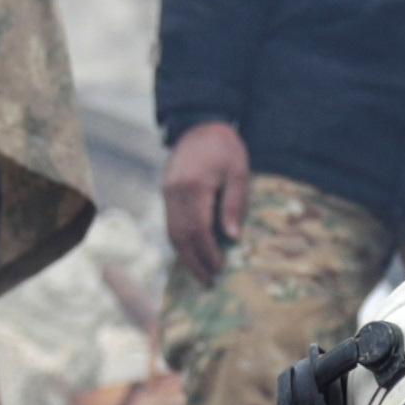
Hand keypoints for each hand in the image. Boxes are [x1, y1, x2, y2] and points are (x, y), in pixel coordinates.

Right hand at [162, 120, 249, 281]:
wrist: (199, 124)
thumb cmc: (225, 147)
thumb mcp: (237, 172)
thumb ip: (234, 204)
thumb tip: (232, 237)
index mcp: (194, 186)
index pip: (198, 229)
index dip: (207, 252)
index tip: (219, 268)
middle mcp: (176, 192)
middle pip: (181, 235)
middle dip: (194, 260)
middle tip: (208, 280)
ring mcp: (168, 192)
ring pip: (172, 232)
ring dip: (184, 255)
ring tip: (199, 273)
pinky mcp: (166, 193)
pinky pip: (169, 223)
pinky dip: (179, 241)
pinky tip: (190, 253)